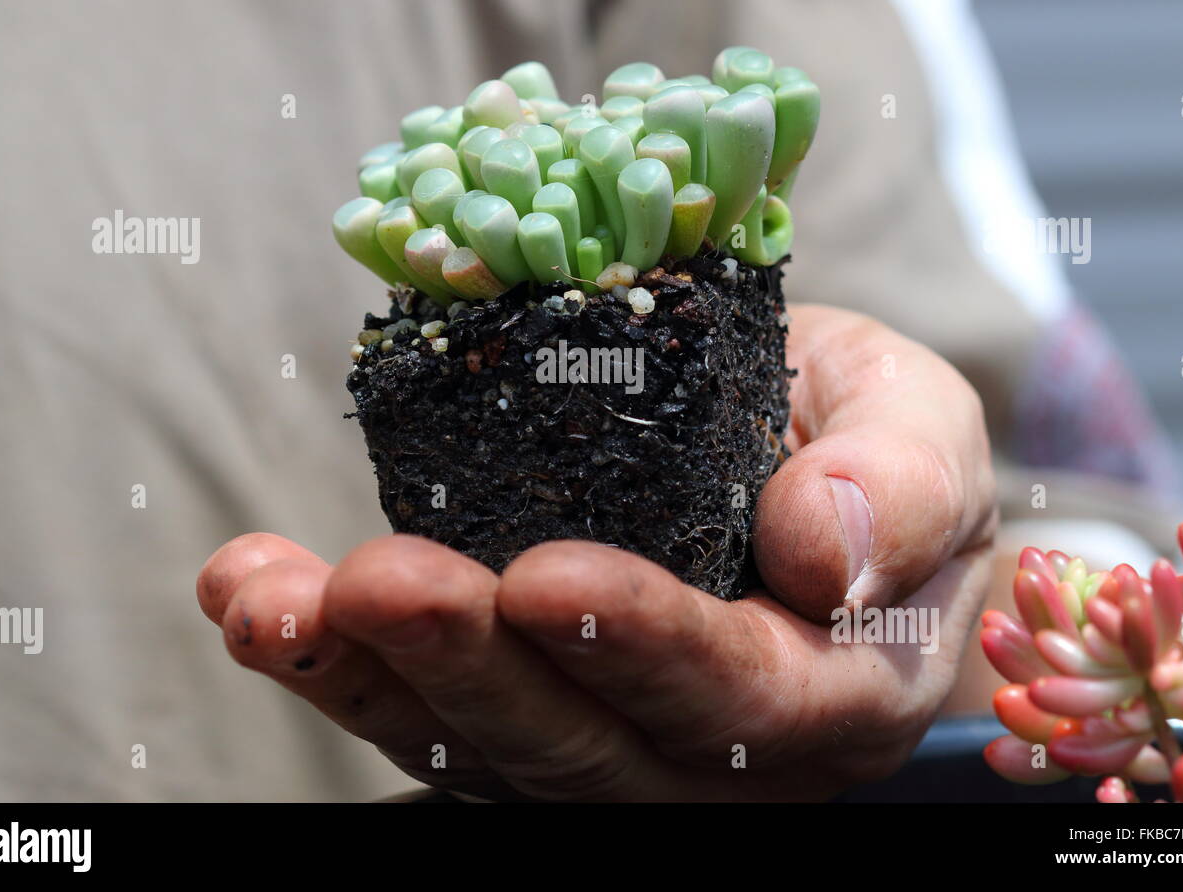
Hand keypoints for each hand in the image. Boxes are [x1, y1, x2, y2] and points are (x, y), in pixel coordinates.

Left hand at [198, 304, 995, 799]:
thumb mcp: (928, 432)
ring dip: (365, 680)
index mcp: (832, 689)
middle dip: (472, 668)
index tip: (546, 581)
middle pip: (583, 747)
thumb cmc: (876, 449)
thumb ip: (900, 487)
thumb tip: (819, 545)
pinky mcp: (525, 708)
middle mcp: (713, 749)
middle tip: (376, 582)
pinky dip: (333, 663)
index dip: (643, 647)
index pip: (737, 695)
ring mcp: (609, 741)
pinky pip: (428, 713)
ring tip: (268, 599)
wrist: (820, 468)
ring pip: (483, 750)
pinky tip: (254, 599)